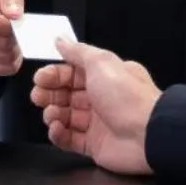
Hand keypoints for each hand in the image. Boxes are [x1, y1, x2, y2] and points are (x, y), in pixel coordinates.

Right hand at [30, 39, 162, 176]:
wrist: (148, 134)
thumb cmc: (129, 97)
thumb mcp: (101, 63)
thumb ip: (77, 51)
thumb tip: (60, 40)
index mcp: (105, 76)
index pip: (72, 73)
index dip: (54, 75)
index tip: (40, 78)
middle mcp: (101, 98)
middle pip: (66, 94)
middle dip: (49, 94)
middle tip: (38, 96)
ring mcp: (97, 122)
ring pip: (65, 116)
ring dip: (52, 113)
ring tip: (51, 114)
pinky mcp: (94, 145)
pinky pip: (69, 139)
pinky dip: (58, 134)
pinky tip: (55, 128)